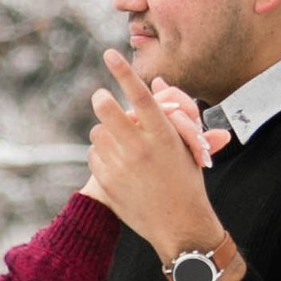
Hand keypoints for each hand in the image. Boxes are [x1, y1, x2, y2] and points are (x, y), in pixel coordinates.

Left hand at [86, 50, 229, 262]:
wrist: (179, 227)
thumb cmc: (187, 181)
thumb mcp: (186, 146)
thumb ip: (170, 114)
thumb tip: (156, 82)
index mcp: (164, 136)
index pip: (140, 96)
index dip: (124, 72)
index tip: (110, 53)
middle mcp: (140, 148)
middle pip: (107, 109)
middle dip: (102, 99)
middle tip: (101, 98)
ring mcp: (121, 165)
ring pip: (98, 132)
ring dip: (105, 132)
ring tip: (120, 144)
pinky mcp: (107, 182)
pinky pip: (93, 155)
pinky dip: (101, 154)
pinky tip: (116, 164)